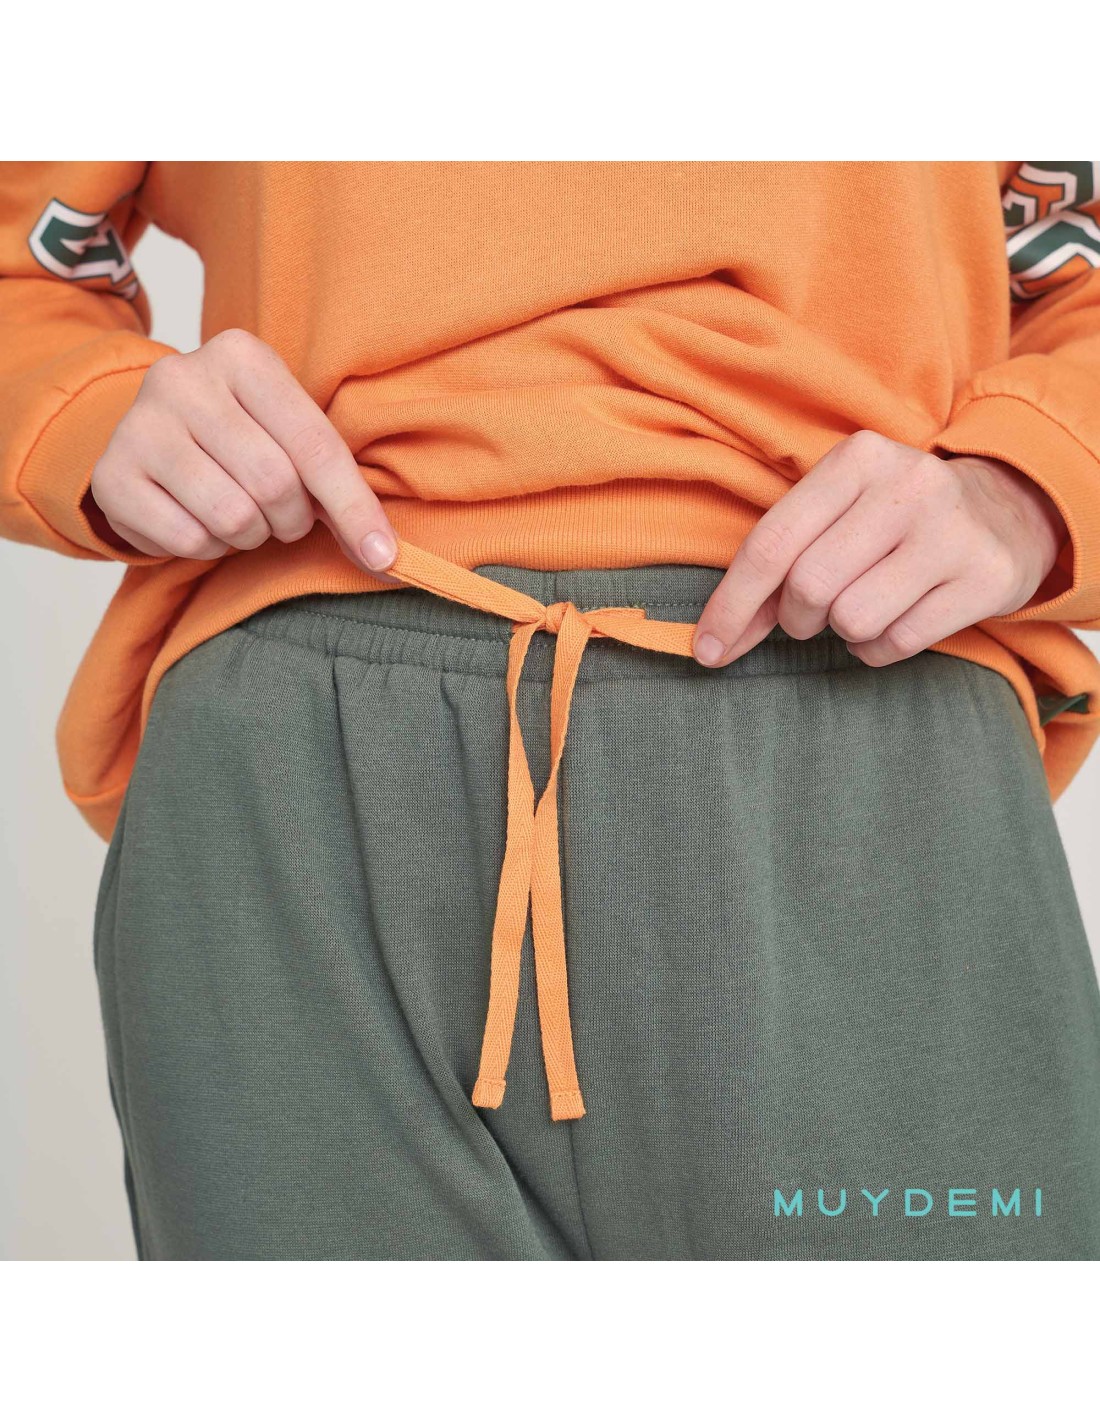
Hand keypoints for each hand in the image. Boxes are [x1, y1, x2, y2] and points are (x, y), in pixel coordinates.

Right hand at [87, 328, 399, 575]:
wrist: (151, 437)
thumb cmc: (241, 436)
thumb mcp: (289, 434)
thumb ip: (337, 483)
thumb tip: (386, 556)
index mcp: (242, 355)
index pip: (315, 445)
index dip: (354, 508)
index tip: (383, 556)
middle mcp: (183, 378)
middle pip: (274, 484)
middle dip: (292, 521)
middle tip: (282, 518)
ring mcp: (140, 424)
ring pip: (232, 516)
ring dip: (250, 537)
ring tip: (241, 517)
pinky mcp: (112, 475)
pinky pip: (189, 540)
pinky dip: (208, 547)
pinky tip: (200, 522)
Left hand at [692, 431, 1068, 667]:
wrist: (1006, 509)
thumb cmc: (891, 519)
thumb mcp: (837, 511)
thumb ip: (775, 564)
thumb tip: (713, 640)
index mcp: (858, 458)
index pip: (772, 543)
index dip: (731, 605)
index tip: (706, 649)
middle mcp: (908, 485)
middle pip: (810, 587)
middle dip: (797, 618)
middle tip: (812, 614)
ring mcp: (952, 531)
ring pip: (853, 619)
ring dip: (842, 632)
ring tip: (862, 607)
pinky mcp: (985, 577)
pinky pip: (897, 643)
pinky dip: (878, 648)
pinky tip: (895, 619)